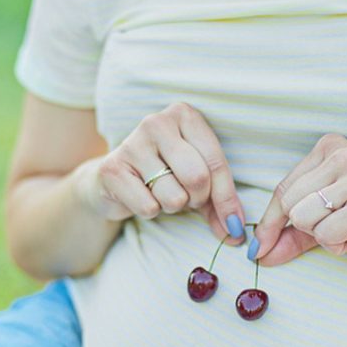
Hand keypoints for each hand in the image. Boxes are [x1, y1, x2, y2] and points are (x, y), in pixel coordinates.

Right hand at [80, 102, 246, 243]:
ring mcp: (132, 143)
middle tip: (187, 198)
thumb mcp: (197, 181)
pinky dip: (150, 211)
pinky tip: (140, 196)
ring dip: (172, 206)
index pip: (216, 162)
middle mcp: (157, 122)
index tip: (234, 224)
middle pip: (197, 178)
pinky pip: (149, 207)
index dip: (227, 199)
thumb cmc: (164, 175)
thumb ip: (218, 201)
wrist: (113, 181)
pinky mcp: (111, 168)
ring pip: (174, 196)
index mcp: (184, 115)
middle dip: (197, 200)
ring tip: (160, 192)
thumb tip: (235, 232)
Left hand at [251, 134, 346, 271]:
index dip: (272, 222)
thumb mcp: (332, 223)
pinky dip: (342, 245)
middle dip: (309, 228)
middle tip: (343, 226)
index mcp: (331, 148)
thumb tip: (257, 251)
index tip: (261, 246)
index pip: (282, 189)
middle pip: (289, 205)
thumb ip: (294, 234)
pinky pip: (326, 236)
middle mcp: (343, 154)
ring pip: (303, 220)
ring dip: (327, 237)